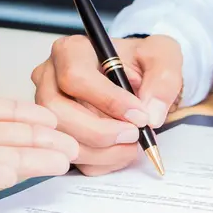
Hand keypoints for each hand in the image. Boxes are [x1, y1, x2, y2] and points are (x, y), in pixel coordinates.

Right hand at [31, 34, 182, 175]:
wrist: (139, 77)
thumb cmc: (143, 62)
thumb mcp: (163, 57)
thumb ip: (163, 80)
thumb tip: (151, 116)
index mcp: (72, 50)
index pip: (76, 77)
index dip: (108, 101)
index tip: (139, 115)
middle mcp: (50, 78)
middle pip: (59, 112)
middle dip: (101, 132)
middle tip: (134, 135)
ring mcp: (48, 109)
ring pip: (63, 139)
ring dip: (104, 152)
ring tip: (133, 144)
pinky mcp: (57, 135)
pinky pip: (73, 158)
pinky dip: (102, 162)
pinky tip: (121, 150)